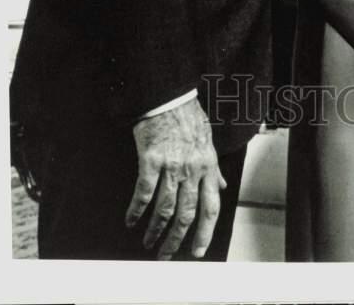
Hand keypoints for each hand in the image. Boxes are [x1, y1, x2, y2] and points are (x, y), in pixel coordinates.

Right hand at [125, 98, 225, 259]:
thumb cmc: (188, 117)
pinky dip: (137, 210)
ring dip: (156, 230)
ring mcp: (172, 165)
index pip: (210, 206)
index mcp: (208, 165)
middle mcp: (193, 169)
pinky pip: (144, 192)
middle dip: (177, 240)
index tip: (197, 251)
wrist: (170, 96)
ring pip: (166, 208)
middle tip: (166, 256)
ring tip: (148, 243)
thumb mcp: (208, 141)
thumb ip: (214, 168)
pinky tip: (131, 221)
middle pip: (187, 214)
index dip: (205, 232)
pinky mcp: (151, 160)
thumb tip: (222, 186)